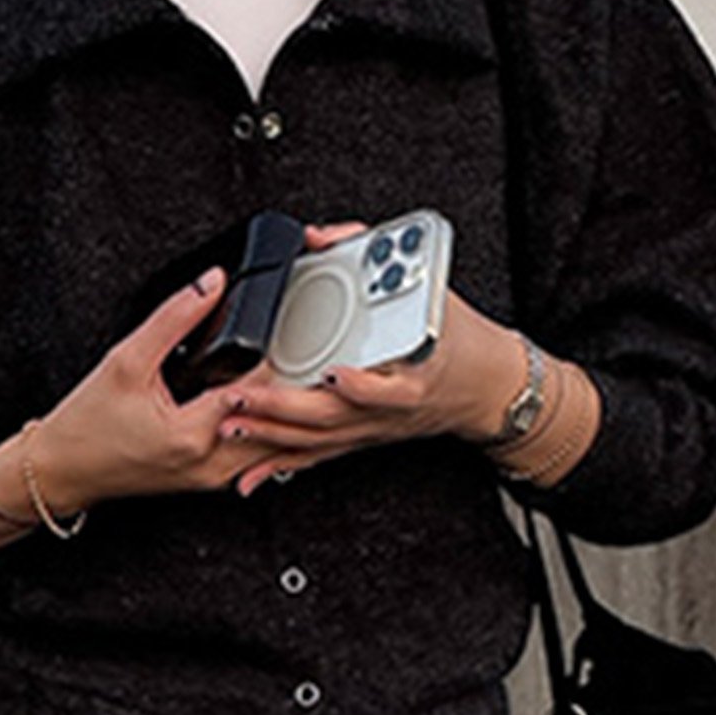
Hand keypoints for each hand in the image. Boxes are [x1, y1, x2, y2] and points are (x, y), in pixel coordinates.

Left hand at [211, 225, 526, 497]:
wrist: (484, 388)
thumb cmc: (457, 340)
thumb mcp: (428, 287)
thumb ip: (369, 251)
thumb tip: (318, 236)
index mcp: (417, 374)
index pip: (393, 386)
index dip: (363, 387)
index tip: (336, 376)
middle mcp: (390, 409)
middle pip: (335, 418)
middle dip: (283, 409)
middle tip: (242, 397)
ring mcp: (371, 429)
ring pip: (318, 441)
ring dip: (271, 436)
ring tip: (231, 425)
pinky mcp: (358, 439)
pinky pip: (315, 457)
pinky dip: (279, 466)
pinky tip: (248, 478)